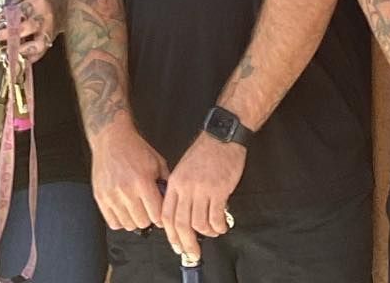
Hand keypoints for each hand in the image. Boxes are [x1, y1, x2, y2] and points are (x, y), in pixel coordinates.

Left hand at [0, 0, 60, 63]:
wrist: (64, 4)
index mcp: (36, 2)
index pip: (18, 10)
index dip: (1, 18)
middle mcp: (43, 16)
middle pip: (28, 26)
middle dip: (12, 34)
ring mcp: (48, 30)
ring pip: (37, 43)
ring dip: (22, 49)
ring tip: (9, 53)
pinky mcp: (50, 40)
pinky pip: (40, 53)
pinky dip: (29, 58)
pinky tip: (19, 59)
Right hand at [90, 118, 168, 231]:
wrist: (112, 138)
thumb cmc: (135, 148)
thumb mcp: (157, 162)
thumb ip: (165, 183)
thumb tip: (169, 204)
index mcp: (143, 181)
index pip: (156, 215)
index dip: (161, 217)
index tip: (160, 214)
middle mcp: (126, 190)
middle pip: (142, 222)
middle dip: (148, 218)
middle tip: (147, 209)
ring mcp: (112, 195)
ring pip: (128, 225)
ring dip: (134, 219)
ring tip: (136, 208)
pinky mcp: (100, 198)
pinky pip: (113, 223)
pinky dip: (120, 220)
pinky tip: (124, 210)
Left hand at [161, 132, 244, 261]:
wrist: (222, 136)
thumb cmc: (205, 152)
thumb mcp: (184, 168)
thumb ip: (180, 190)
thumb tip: (182, 215)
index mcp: (175, 182)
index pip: (167, 215)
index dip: (171, 234)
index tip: (176, 245)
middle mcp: (186, 187)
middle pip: (181, 223)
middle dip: (186, 243)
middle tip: (193, 253)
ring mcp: (202, 188)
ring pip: (199, 223)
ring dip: (207, 233)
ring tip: (213, 232)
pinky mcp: (219, 189)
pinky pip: (216, 217)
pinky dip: (219, 226)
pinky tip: (222, 225)